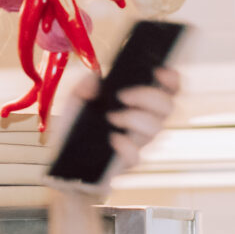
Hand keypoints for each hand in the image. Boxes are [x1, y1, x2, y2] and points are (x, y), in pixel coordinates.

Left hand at [51, 62, 182, 197]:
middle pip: (168, 107)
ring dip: (135, 118)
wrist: (63, 160)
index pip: (168, 90)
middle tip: (122, 96)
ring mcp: (138, 143)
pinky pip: (137, 156)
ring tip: (111, 118)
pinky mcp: (126, 162)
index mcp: (139, 104)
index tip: (159, 71)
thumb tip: (95, 78)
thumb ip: (84, 87)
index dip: (171, 79)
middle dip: (149, 97)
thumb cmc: (75, 128)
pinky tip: (112, 139)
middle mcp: (145, 123)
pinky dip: (127, 146)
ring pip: (157, 129)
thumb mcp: (75, 102)